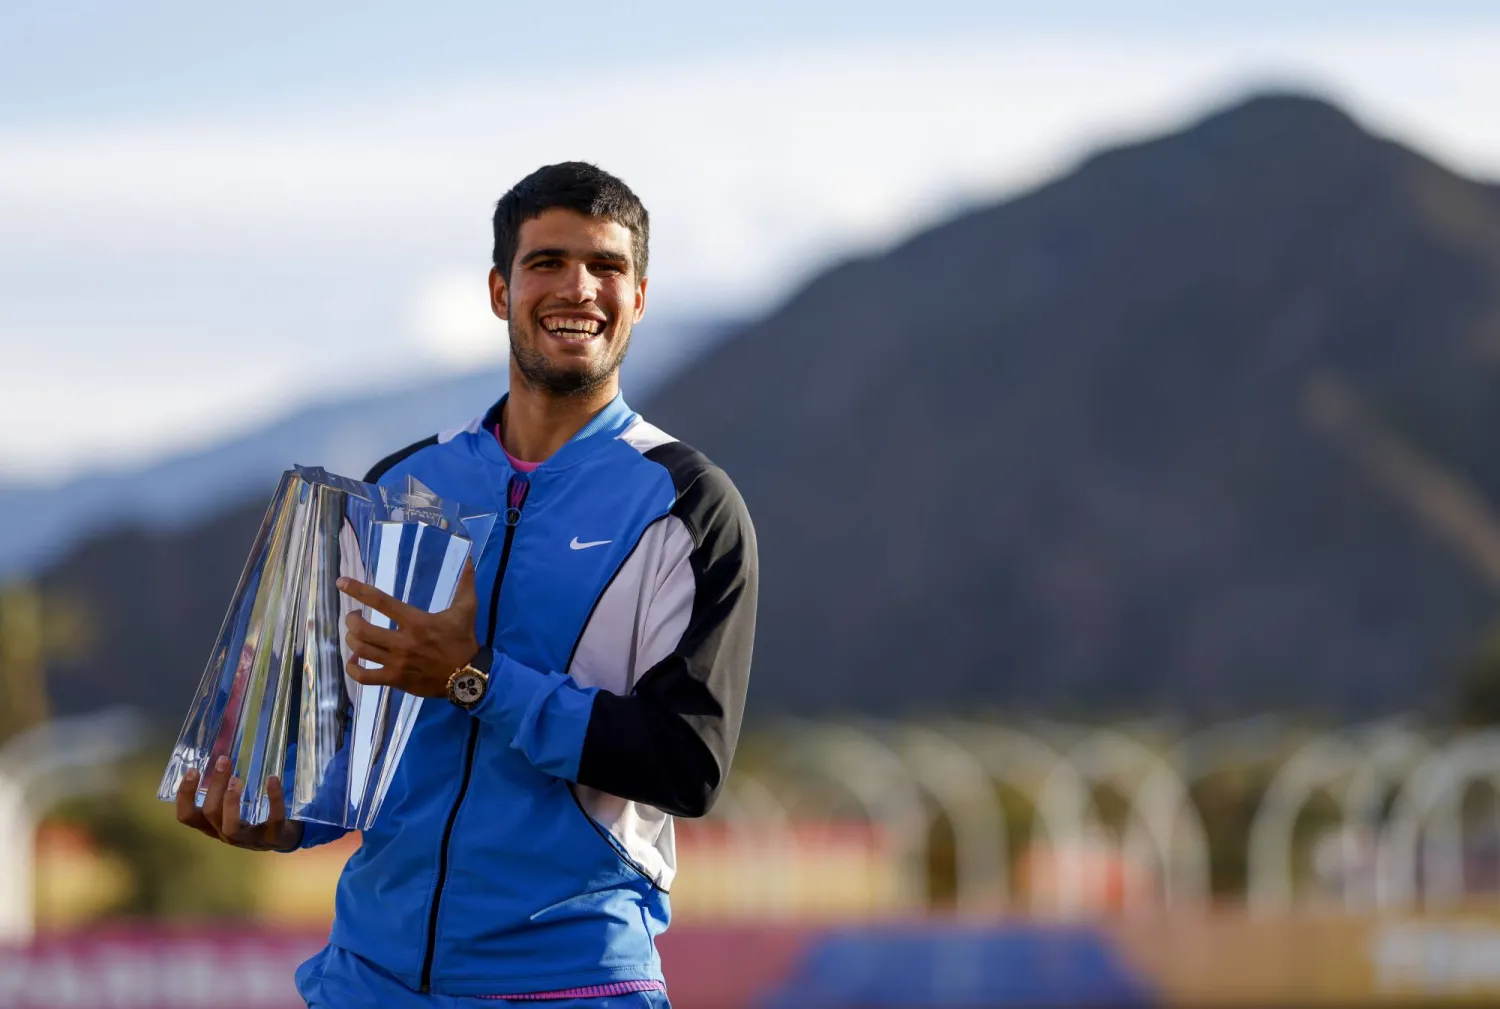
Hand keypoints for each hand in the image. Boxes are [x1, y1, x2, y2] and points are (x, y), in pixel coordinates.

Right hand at [174, 754, 303, 851]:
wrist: (284, 838)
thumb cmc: (252, 817)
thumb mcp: (233, 806)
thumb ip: (223, 788)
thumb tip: (220, 749)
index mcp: (212, 825)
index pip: (187, 816)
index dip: (185, 796)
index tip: (192, 770)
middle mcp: (225, 834)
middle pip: (210, 814)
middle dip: (214, 786)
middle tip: (223, 761)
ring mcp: (248, 840)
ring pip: (231, 826)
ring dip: (231, 801)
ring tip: (237, 778)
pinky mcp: (273, 837)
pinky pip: (273, 820)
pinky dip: (274, 799)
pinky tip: (273, 780)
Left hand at [338, 560, 479, 697]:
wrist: (467, 677)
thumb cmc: (463, 641)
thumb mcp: (466, 610)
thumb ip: (465, 584)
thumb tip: (470, 560)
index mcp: (416, 622)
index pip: (381, 602)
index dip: (358, 591)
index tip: (342, 583)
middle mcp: (403, 642)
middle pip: (362, 629)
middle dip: (351, 620)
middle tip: (355, 616)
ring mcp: (396, 663)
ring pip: (360, 650)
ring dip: (352, 640)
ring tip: (355, 634)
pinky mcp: (395, 679)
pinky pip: (364, 677)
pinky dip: (352, 669)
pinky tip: (354, 662)